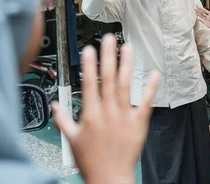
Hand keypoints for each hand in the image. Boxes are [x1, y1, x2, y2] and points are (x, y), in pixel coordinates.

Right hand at [52, 35, 159, 183]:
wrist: (110, 179)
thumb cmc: (91, 162)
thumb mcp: (71, 141)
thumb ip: (63, 120)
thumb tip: (55, 107)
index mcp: (91, 115)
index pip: (89, 84)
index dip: (89, 65)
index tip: (89, 49)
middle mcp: (108, 112)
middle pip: (108, 79)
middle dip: (108, 57)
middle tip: (109, 39)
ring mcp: (124, 116)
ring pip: (126, 85)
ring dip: (127, 65)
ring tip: (128, 48)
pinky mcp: (139, 123)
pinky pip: (146, 102)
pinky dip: (151, 87)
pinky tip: (154, 74)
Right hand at [195, 5, 209, 33]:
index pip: (205, 10)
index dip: (201, 8)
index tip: (198, 6)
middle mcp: (208, 17)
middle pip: (202, 13)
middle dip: (198, 10)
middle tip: (194, 8)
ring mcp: (207, 20)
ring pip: (202, 16)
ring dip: (198, 14)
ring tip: (195, 12)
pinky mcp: (207, 24)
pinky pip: (203, 21)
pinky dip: (200, 19)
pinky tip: (197, 17)